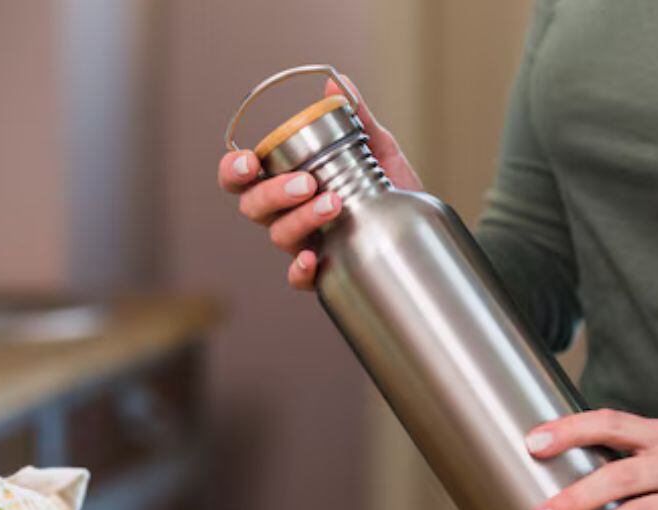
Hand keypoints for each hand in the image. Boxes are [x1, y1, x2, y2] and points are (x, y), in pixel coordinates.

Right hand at [216, 76, 423, 289]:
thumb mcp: (379, 150)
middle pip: (254, 206)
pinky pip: (298, 279)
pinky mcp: (324, 273)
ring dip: (300, 219)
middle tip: (307, 183)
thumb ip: (357, 118)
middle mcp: (288, 214)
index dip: (233, 170)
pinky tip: (315, 258)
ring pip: (278, 236)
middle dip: (274, 193)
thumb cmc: (391, 189)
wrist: (424, 230)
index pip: (242, 178)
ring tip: (334, 203)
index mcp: (288, 182)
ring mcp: (304, 244)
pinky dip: (301, 270)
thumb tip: (336, 83)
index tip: (249, 161)